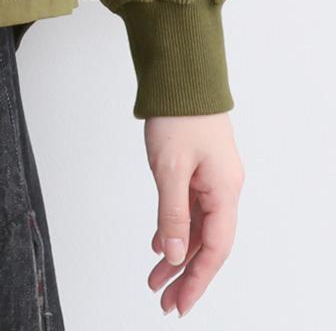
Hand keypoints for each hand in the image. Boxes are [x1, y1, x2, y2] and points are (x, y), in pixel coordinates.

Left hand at [143, 112, 244, 316]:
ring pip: (197, 228)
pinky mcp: (198, 171)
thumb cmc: (178, 115)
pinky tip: (160, 245)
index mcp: (225, 191)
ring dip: (178, 254)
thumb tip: (174, 254)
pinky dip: (175, 228)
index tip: (180, 304)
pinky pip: (190, 209)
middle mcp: (224, 190)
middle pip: (208, 243)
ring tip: (156, 280)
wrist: (181, 77)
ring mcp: (212, 180)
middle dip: (187, 275)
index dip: (197, 279)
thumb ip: (172, 213)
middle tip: (165, 302)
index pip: (215, 249)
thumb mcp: (170, 168)